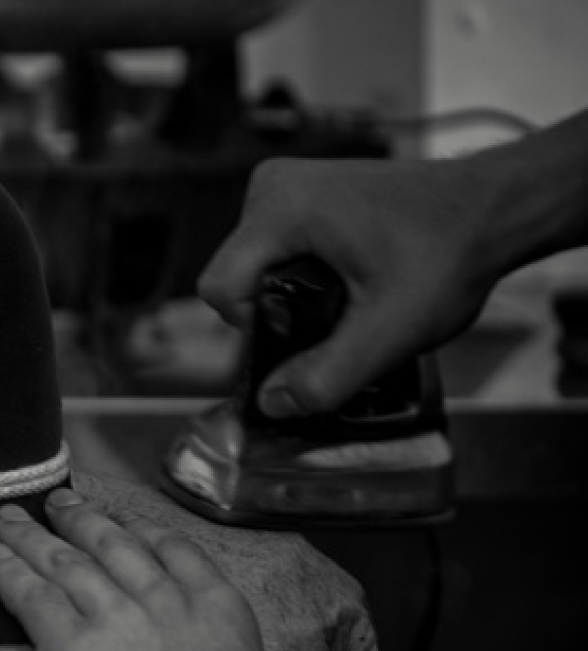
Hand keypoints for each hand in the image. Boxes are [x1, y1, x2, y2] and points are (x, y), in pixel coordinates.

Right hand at [198, 156, 498, 416]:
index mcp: (281, 207)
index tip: (313, 326)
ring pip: (252, 268)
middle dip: (278, 310)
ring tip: (352, 293)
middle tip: (342, 313)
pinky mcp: (300, 191)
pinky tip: (349, 276)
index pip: (221, 289)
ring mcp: (285, 184)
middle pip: (235, 279)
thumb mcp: (390, 330)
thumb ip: (326, 376)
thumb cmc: (450, 251)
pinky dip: (301, 274)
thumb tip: (272, 403)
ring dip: (290, 295)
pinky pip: (273, 250)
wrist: (493, 209)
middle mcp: (271, 186)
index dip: (257, 326)